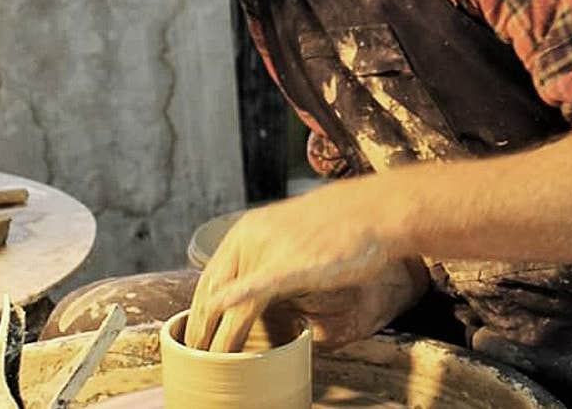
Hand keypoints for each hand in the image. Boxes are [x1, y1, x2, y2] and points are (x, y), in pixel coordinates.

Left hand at [184, 189, 416, 351]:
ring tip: (215, 362)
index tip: (197, 337)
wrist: (374, 209)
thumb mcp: (291, 236)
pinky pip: (259, 288)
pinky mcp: (293, 264)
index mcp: (247, 231)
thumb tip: (254, 287)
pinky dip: (238, 302)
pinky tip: (226, 313)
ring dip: (221, 338)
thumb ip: (267, 259)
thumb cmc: (339, 225)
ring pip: (234, 303)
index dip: (198, 312)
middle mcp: (252, 238)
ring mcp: (271, 250)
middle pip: (212, 293)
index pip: (209, 279)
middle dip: (202, 330)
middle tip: (198, 357)